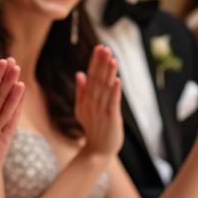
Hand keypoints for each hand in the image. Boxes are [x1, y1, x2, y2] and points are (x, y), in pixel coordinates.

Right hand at [75, 46, 122, 160]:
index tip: (99, 48)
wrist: (98, 150)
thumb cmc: (92, 128)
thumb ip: (81, 91)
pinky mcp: (111, 118)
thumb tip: (79, 73)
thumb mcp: (82, 108)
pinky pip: (112, 103)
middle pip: (97, 80)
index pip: (90, 76)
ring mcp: (101, 111)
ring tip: (112, 59)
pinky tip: (117, 80)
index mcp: (85, 99)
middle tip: (105, 48)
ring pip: (105, 89)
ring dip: (108, 74)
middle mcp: (92, 103)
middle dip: (101, 63)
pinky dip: (115, 92)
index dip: (95, 62)